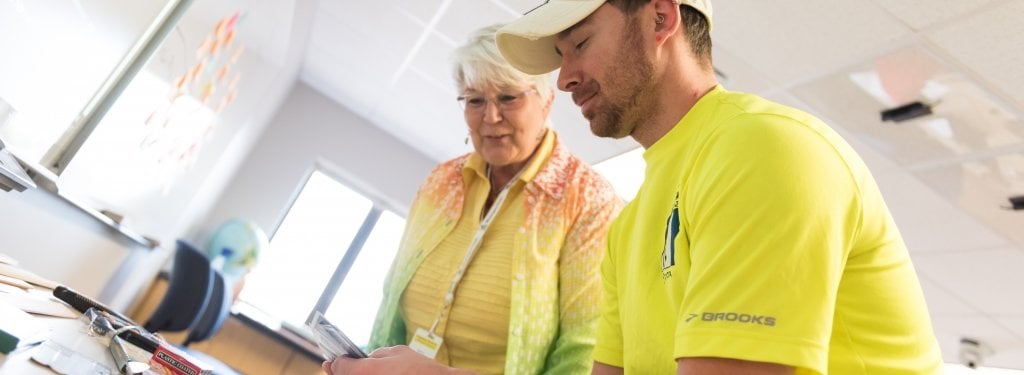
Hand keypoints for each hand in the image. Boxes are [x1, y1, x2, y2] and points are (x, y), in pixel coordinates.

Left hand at [322, 345, 469, 374]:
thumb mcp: (399, 352)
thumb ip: (378, 354)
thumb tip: (368, 358)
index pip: (339, 366)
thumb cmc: (421, 371)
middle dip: (342, 372)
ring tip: (361, 372)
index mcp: (363, 371)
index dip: (337, 361)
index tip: (333, 360)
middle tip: (334, 368)